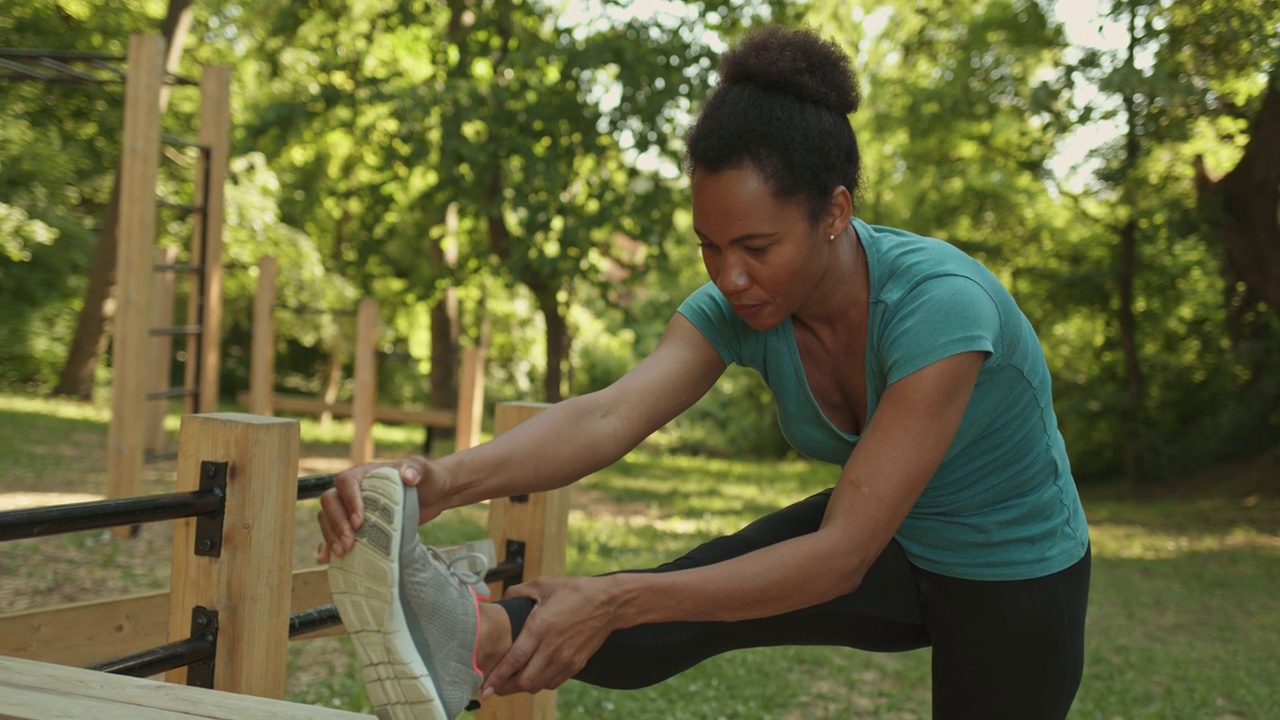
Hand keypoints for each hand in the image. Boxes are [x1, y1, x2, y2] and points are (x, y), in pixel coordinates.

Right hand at [315, 455, 444, 562]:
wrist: (433, 495)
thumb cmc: (426, 479)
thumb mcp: (423, 471)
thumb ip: (416, 469)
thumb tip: (408, 476)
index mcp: (365, 474)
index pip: (346, 482)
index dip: (349, 501)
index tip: (360, 522)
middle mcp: (353, 490)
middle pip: (331, 502)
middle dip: (337, 524)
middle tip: (349, 544)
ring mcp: (351, 509)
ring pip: (328, 519)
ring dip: (331, 536)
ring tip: (342, 553)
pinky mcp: (355, 526)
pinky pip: (333, 533)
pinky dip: (327, 546)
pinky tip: (328, 560)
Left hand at [481, 576, 618, 697]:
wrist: (610, 602)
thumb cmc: (576, 591)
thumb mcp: (544, 584)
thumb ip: (518, 592)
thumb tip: (502, 600)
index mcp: (541, 626)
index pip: (514, 660)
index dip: (497, 676)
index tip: (484, 688)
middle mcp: (553, 647)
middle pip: (524, 680)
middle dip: (506, 687)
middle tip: (494, 686)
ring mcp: (566, 658)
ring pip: (538, 685)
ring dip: (522, 687)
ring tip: (511, 682)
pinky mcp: (576, 664)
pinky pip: (553, 683)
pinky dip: (540, 683)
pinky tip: (534, 674)